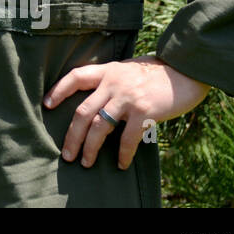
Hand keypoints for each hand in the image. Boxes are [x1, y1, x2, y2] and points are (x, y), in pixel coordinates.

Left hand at [44, 55, 209, 169]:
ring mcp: (128, 98)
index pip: (76, 77)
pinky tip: (121, 164)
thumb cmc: (158, 72)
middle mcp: (113, 83)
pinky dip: (123, 154)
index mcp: (108, 71)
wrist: (186, 70)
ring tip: (86, 163)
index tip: (47, 104)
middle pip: (83, 111)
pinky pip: (128, 138)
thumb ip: (112, 81)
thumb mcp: (128, 69)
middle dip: (73, 136)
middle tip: (67, 154)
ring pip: (100, 126)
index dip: (59, 90)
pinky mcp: (144, 112)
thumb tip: (98, 99)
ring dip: (91, 148)